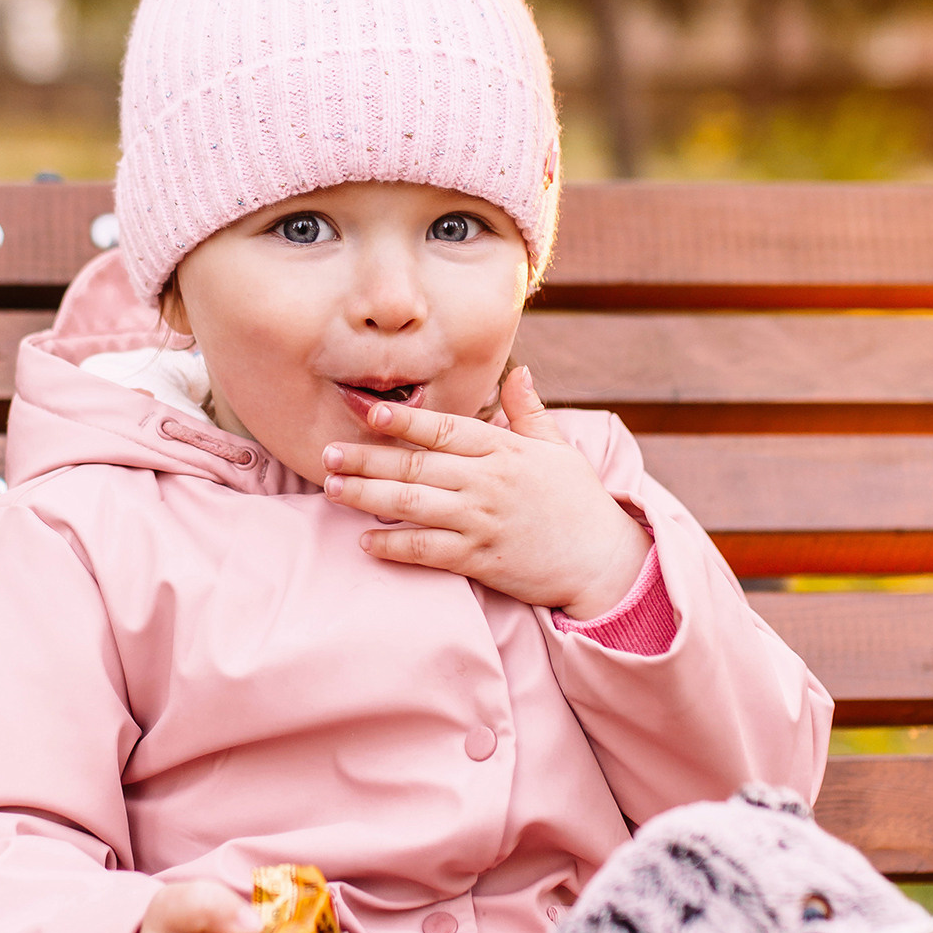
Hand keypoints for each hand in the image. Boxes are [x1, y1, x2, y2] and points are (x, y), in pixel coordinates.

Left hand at [322, 367, 649, 617]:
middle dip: (368, 457)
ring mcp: (482, 520)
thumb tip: (518, 372)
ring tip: (333, 488)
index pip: (444, 428)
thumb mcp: (559, 448)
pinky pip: (427, 550)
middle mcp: (487, 481)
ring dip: (368, 495)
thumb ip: (529, 410)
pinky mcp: (481, 558)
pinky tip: (366, 541)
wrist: (604, 560)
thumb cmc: (579, 502)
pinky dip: (394, 545)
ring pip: (412, 504)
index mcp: (504, 449)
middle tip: (328, 452)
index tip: (367, 411)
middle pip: (416, 464)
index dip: (403, 420)